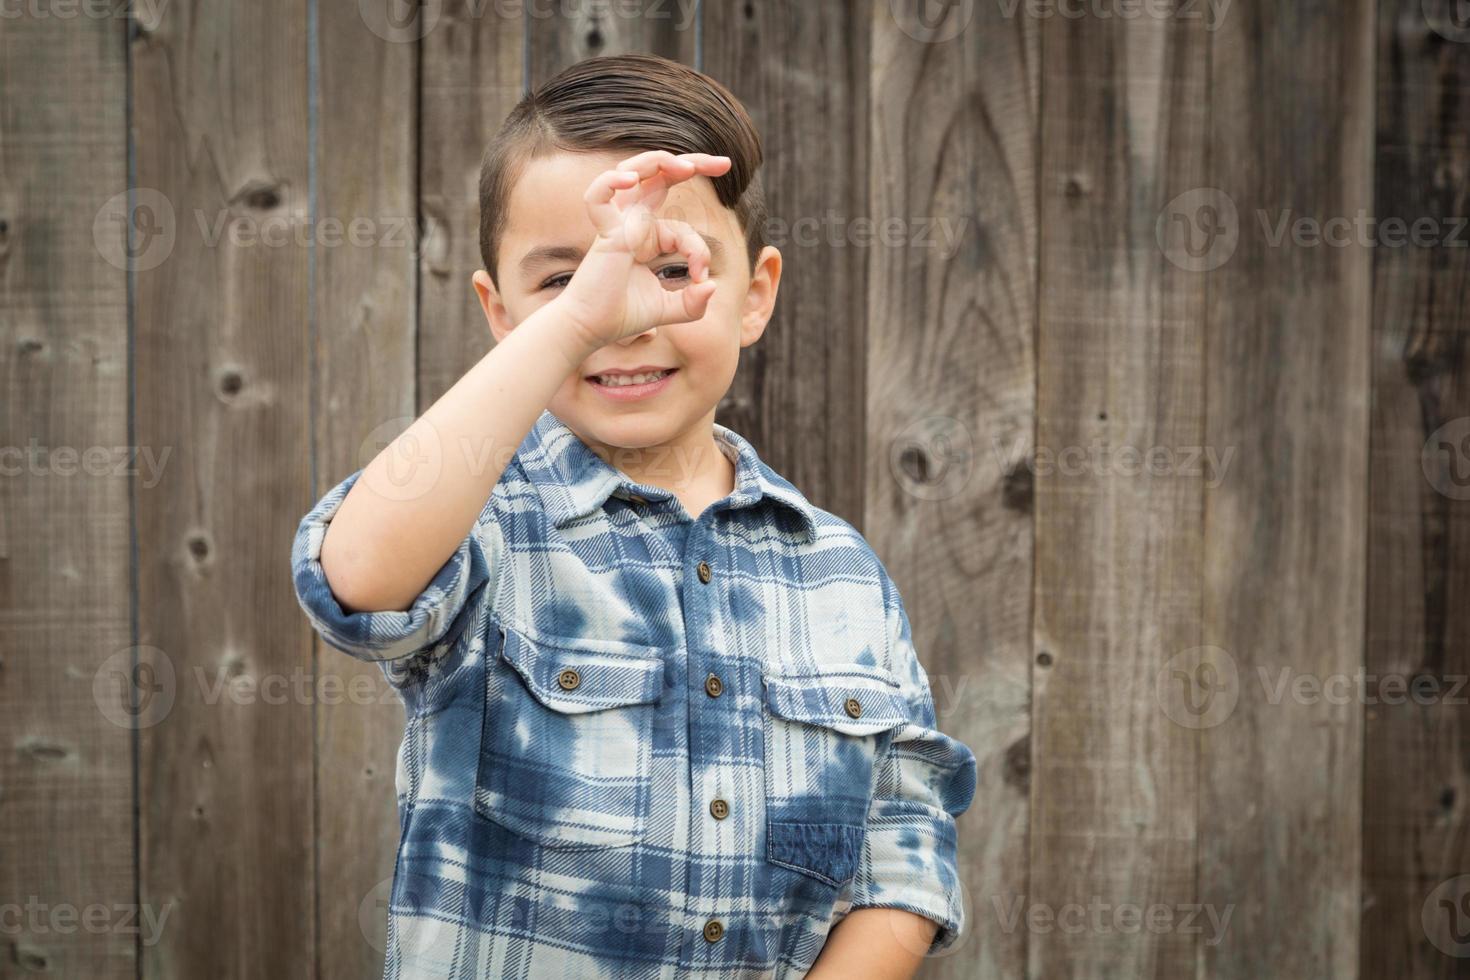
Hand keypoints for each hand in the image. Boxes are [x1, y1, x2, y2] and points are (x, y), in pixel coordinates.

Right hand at [552, 149, 731, 350]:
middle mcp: (633, 224)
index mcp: (647, 238)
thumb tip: (713, 286)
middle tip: (724, 163)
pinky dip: (611, 181)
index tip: (700, 277)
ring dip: (660, 162)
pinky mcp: (604, 232)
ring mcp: (618, 224)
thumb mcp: (671, 310)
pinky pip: (599, 195)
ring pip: (634, 173)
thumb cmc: (623, 316)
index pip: (682, 229)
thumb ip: (694, 302)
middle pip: (660, 178)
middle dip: (693, 164)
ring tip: (688, 166)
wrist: (592, 330)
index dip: (698, 250)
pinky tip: (632, 179)